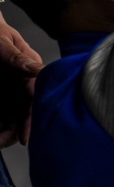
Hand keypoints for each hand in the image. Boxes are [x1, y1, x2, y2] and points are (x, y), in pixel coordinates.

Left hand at [0, 12, 43, 146]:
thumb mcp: (4, 43)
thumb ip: (18, 58)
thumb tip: (37, 70)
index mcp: (30, 71)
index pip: (35, 98)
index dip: (31, 118)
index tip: (25, 136)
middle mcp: (22, 83)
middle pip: (24, 112)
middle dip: (16, 130)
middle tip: (3, 142)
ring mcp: (9, 90)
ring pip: (12, 116)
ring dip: (6, 130)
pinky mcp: (0, 95)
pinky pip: (1, 113)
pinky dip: (0, 124)